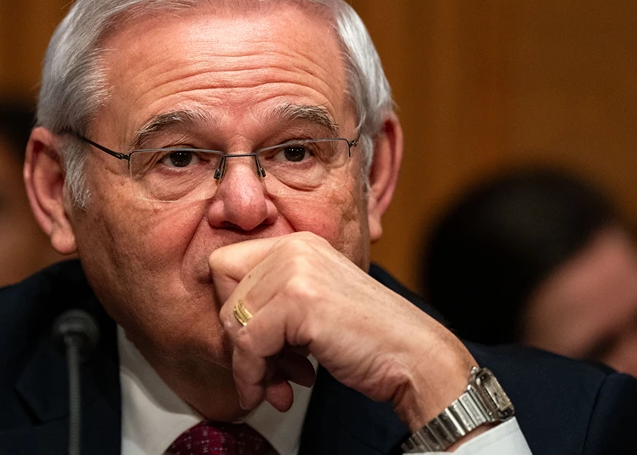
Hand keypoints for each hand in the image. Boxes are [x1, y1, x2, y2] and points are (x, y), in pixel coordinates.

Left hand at [210, 232, 476, 429]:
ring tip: (279, 385)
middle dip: (239, 341)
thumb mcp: (314, 305)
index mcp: (298, 244)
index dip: (232, 309)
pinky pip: (248, 343)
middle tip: (268, 372)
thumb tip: (226, 329)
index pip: (225, 265)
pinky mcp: (300, 299)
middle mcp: (294, 247)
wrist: (413, 356)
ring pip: (232, 320)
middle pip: (223, 292)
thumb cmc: (369, 339)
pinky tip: (282, 392)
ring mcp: (297, 270)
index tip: (255, 345)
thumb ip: (274, 303)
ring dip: (249, 365)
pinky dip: (255, 376)